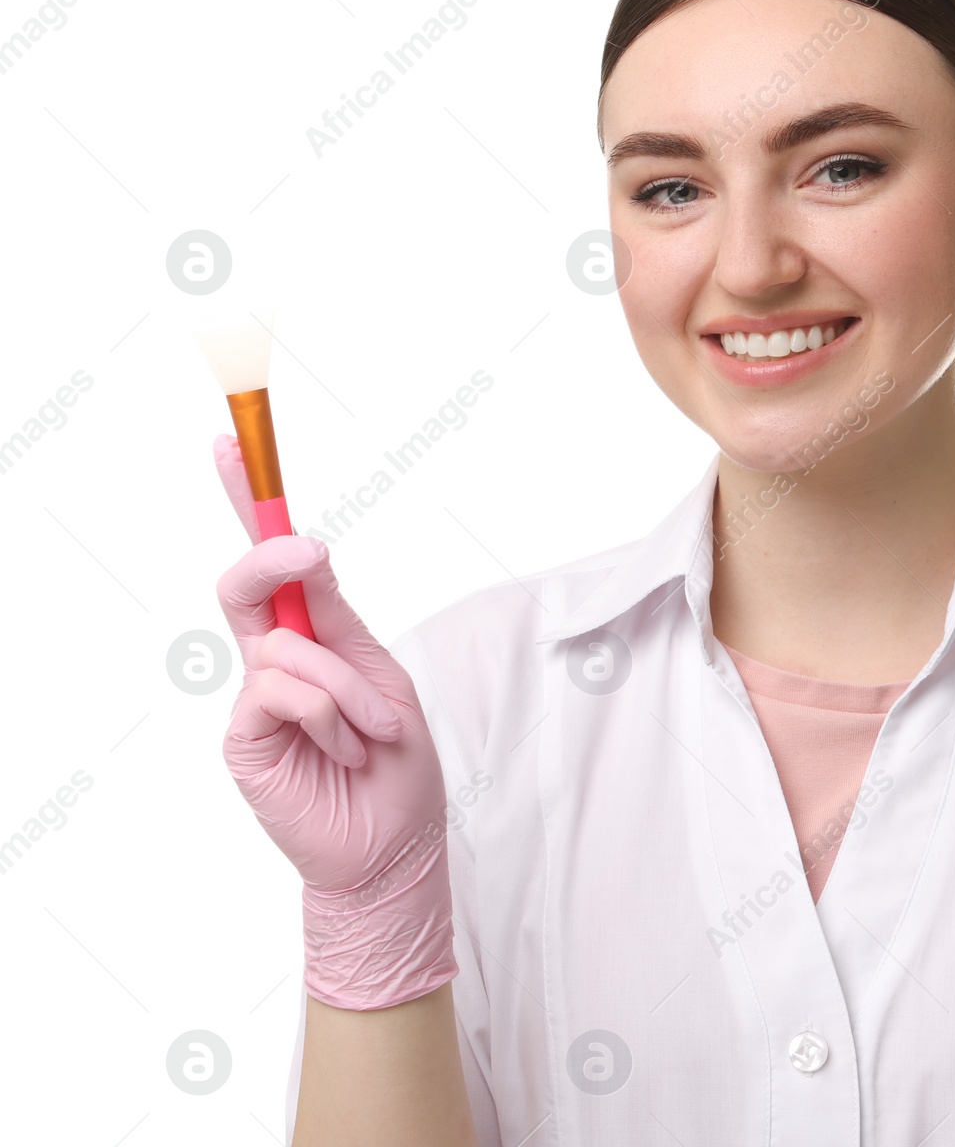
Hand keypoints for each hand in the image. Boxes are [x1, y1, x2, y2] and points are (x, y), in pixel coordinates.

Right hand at [212, 434, 457, 1008]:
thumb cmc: (394, 760)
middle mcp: (274, 658)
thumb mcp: (381, 669)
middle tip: (309, 552)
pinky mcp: (244, 738)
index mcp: (312, 633)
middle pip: (246, 583)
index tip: (229, 441)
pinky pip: (280, 690)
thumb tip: (306, 551)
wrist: (394, 842)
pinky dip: (331, 715)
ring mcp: (256, 698)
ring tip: (371, 732)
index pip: (271, 561)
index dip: (247, 501)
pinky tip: (344, 751)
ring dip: (348, 687)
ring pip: (285, 645)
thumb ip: (334, 615)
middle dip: (271, 558)